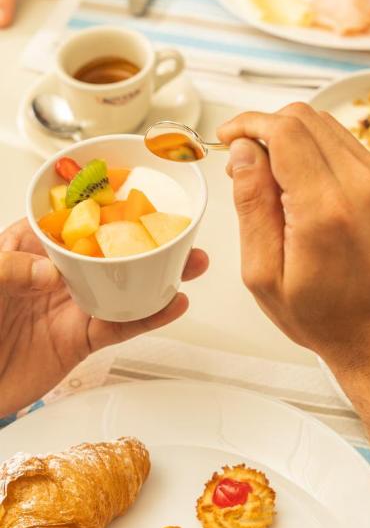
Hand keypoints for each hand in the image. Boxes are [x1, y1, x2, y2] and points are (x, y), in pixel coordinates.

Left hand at [0, 219, 207, 415]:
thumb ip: (11, 267)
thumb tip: (53, 272)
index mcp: (32, 248)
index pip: (74, 216)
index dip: (106, 201)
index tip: (138, 188)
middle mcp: (58, 273)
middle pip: (111, 249)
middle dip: (148, 236)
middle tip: (180, 227)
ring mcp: (74, 305)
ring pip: (126, 284)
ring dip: (162, 274)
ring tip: (192, 263)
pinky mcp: (82, 340)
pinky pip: (122, 325)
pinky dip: (151, 316)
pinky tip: (172, 304)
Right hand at [218, 103, 369, 378]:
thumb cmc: (329, 320)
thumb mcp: (265, 275)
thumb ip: (251, 204)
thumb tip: (242, 152)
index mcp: (325, 209)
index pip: (284, 130)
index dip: (248, 124)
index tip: (228, 137)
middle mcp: (362, 185)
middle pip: (305, 118)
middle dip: (266, 127)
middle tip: (245, 160)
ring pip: (328, 125)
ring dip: (293, 135)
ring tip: (273, 174)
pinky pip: (348, 144)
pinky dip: (318, 148)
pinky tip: (303, 181)